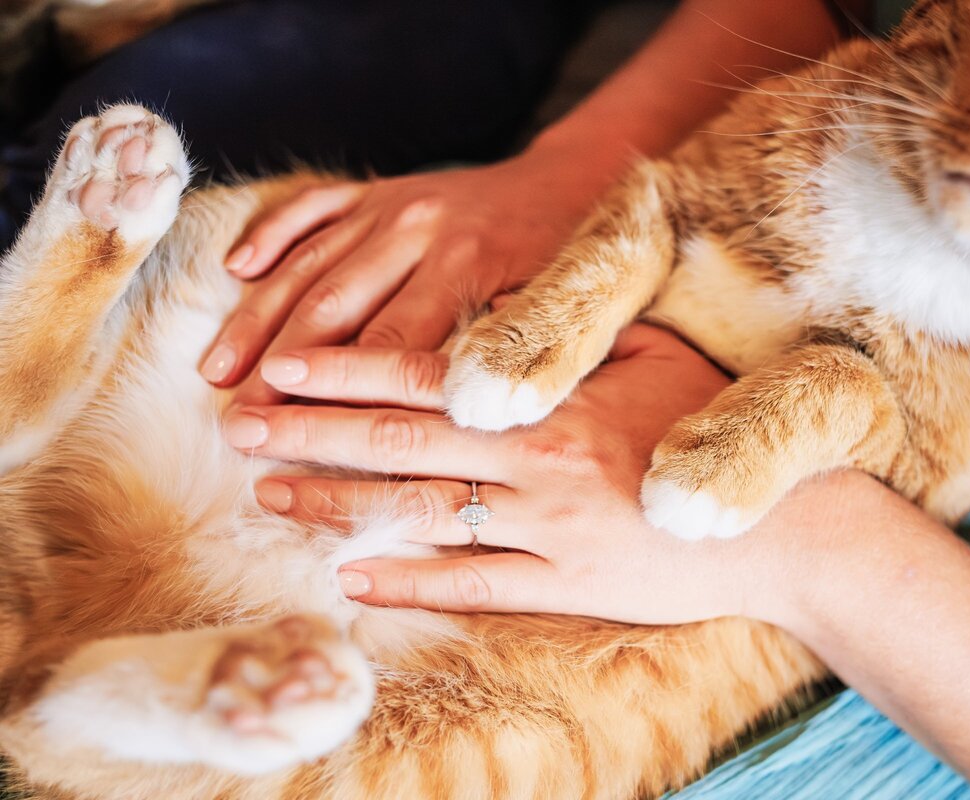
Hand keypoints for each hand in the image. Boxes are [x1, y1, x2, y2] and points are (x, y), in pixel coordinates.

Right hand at [201, 143, 614, 406]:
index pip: (388, 342)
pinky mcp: (378, 187)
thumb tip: (472, 415)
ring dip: (258, 316)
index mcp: (466, 264)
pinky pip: (312, 205)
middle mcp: (419, 228)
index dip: (338, 394)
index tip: (292, 436)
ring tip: (215, 370)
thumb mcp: (562, 311)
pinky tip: (235, 268)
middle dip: (279, 367)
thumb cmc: (568, 263)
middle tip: (238, 421)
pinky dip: (272, 234)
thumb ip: (516, 356)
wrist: (573, 181)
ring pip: (309, 263)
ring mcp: (392, 203)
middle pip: (333, 305)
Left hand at [221, 323, 877, 623]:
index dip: (346, 371)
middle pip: (401, 446)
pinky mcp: (569, 590)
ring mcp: (550, 534)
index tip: (278, 366)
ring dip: (338, 508)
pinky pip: (473, 587)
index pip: (428, 378)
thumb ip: (575, 331)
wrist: (791, 525)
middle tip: (239, 431)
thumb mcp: (656, 353)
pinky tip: (351, 578)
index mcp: (555, 400)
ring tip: (272, 500)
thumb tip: (491, 315)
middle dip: (311, 436)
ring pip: (420, 518)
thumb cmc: (721, 425)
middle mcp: (540, 466)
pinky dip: (408, 581)